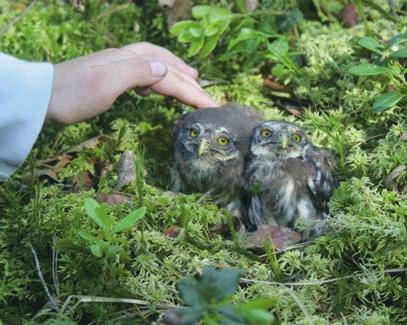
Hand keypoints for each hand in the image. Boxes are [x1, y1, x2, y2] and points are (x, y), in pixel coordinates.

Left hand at [46, 42, 216, 123]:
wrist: (42, 96)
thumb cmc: (74, 94)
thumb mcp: (106, 84)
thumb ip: (137, 72)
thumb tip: (165, 70)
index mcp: (131, 61)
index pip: (170, 76)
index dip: (192, 91)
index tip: (212, 106)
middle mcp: (128, 58)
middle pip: (167, 66)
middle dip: (190, 81)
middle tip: (208, 97)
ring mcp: (119, 64)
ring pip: (157, 64)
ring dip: (177, 73)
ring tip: (192, 82)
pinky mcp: (111, 73)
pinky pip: (145, 71)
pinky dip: (159, 76)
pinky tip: (156, 86)